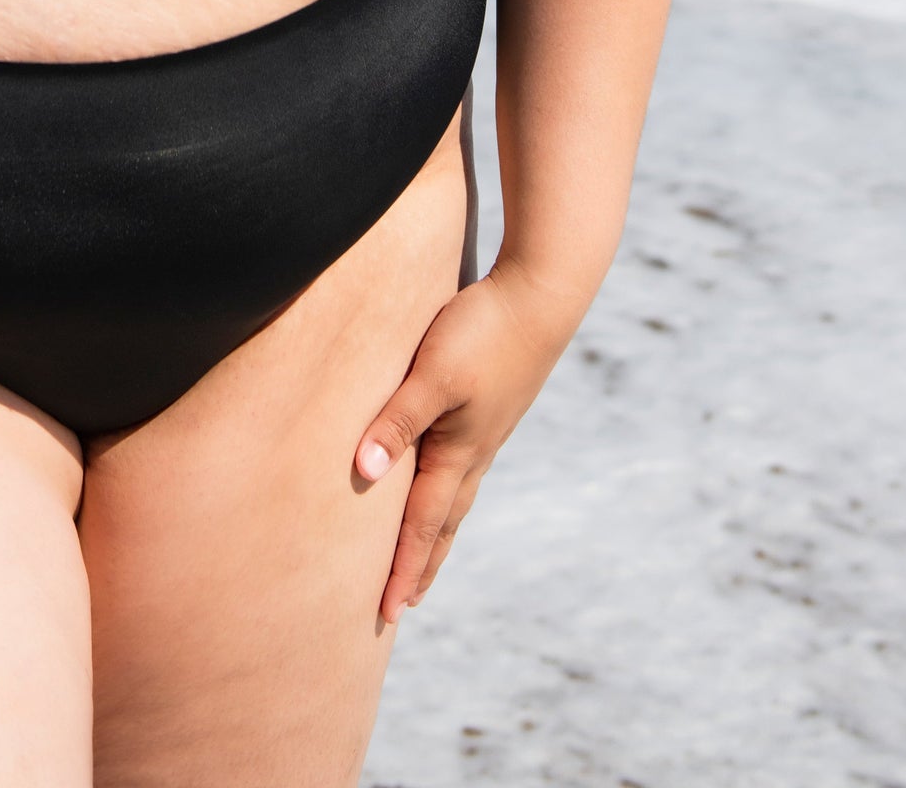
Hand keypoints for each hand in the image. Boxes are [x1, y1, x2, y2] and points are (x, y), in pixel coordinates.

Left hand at [354, 265, 570, 622]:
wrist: (541, 294)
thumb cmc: (482, 330)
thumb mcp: (432, 374)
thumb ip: (397, 421)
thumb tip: (364, 475)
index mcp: (458, 450)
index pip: (422, 523)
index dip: (403, 568)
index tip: (387, 612)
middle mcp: (475, 449)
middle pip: (444, 521)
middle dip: (423, 562)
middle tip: (404, 603)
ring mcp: (488, 428)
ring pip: (457, 494)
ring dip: (437, 530)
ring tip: (425, 554)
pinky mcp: (492, 405)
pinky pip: (465, 466)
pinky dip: (450, 492)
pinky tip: (447, 479)